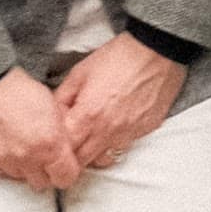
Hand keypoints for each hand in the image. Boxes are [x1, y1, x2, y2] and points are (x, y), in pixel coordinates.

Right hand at [0, 69, 83, 192]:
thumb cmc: (16, 87)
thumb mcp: (51, 105)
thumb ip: (59, 133)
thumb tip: (65, 147)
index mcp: (49, 144)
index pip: (66, 178)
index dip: (65, 172)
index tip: (62, 167)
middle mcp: (26, 158)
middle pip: (40, 182)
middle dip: (42, 171)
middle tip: (38, 154)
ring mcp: (1, 162)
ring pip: (16, 175)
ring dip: (19, 164)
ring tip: (15, 142)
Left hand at [53, 29, 183, 170]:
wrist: (157, 50)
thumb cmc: (118, 57)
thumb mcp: (80, 72)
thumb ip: (62, 97)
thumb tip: (53, 114)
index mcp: (88, 116)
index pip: (64, 151)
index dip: (56, 149)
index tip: (55, 144)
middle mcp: (108, 130)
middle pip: (82, 161)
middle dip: (72, 157)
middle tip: (70, 145)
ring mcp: (129, 133)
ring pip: (104, 160)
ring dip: (94, 154)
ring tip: (92, 138)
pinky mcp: (146, 130)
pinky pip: (125, 146)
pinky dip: (116, 142)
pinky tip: (115, 125)